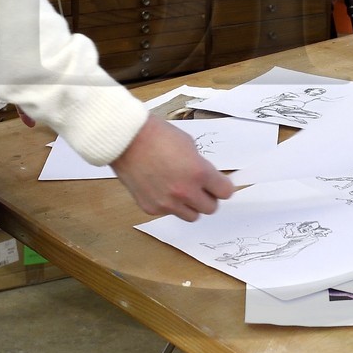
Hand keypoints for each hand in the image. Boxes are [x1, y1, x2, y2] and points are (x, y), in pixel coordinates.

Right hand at [111, 116, 233, 220]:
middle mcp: (185, 191)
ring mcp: (167, 203)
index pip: (225, 192)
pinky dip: (169, 204)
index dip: (222, 187)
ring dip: (190, 205)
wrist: (127, 140)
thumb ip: (201, 166)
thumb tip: (207, 179)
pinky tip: (160, 187)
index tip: (219, 184)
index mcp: (199, 172)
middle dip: (208, 197)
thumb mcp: (189, 145)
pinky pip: (169, 212)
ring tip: (180, 189)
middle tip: (200, 188)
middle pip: (210, 208)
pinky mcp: (151, 208)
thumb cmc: (156, 136)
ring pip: (191, 216)